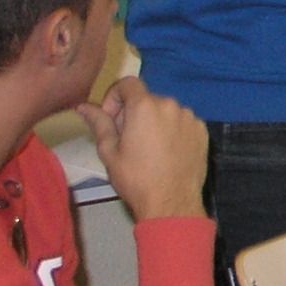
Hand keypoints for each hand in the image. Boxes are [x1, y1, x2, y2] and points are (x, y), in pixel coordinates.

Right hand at [83, 77, 207, 224]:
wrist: (171, 202)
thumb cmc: (135, 178)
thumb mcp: (109, 151)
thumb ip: (99, 123)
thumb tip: (83, 106)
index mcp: (145, 106)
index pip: (128, 83)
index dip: (115, 97)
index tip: (112, 120)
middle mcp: (171, 104)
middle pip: (147, 99)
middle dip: (133, 113)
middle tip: (127, 141)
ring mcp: (190, 117)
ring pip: (166, 111)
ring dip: (154, 122)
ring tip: (149, 150)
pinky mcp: (203, 130)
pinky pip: (182, 122)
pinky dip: (173, 131)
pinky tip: (167, 153)